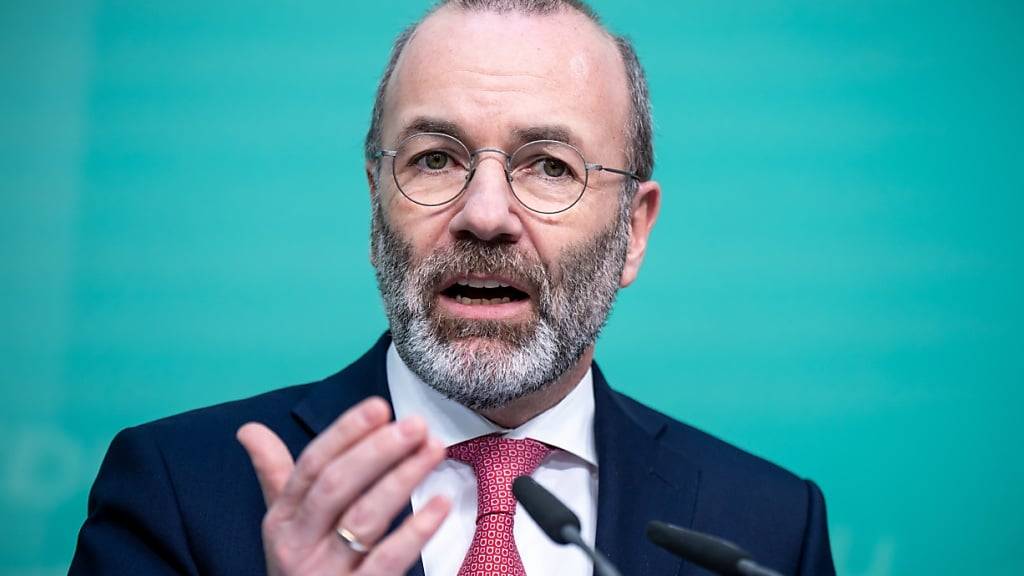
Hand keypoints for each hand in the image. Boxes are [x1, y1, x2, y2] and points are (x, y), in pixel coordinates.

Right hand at [237, 397, 449, 575]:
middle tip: (416, 424)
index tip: (380, 407)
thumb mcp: (284, 526)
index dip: (345, 433)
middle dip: (377, 451)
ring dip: (403, 478)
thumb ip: (274, 475)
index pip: (312, 466)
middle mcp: (298, 544)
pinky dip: (417, 530)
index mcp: (282, 519)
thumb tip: (248, 429)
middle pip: (335, 487)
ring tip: (435, 449)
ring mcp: (326, 572)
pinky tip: (442, 503)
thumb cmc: (302, 567)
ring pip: (364, 519)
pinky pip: (388, 560)